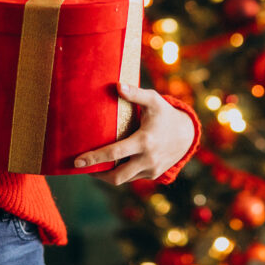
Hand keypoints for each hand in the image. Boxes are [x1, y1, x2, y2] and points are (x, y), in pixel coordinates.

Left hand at [74, 83, 195, 184]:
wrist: (187, 134)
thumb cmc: (166, 114)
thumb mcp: (153, 101)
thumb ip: (135, 94)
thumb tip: (117, 85)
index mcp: (145, 141)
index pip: (114, 153)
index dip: (94, 158)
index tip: (77, 161)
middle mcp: (148, 159)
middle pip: (117, 176)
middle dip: (97, 174)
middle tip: (81, 167)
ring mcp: (151, 169)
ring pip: (123, 179)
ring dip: (107, 175)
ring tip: (92, 166)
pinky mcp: (153, 174)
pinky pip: (132, 177)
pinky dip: (120, 173)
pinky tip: (110, 165)